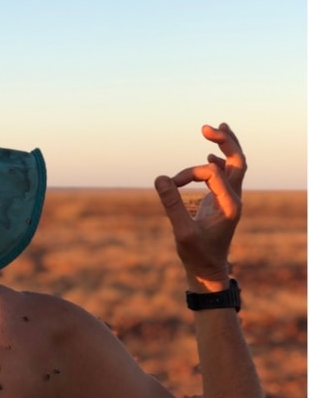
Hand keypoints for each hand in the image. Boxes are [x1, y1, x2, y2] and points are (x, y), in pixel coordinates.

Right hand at [154, 123, 245, 290]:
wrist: (209, 270)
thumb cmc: (197, 254)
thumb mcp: (182, 232)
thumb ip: (172, 204)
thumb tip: (160, 178)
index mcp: (229, 204)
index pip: (213, 173)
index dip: (187, 174)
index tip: (169, 184)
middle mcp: (234, 198)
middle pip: (237, 161)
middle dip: (225, 142)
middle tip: (207, 127)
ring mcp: (230, 199)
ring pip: (235, 165)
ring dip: (225, 147)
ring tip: (215, 128)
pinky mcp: (222, 201)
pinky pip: (227, 174)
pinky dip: (220, 160)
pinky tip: (210, 153)